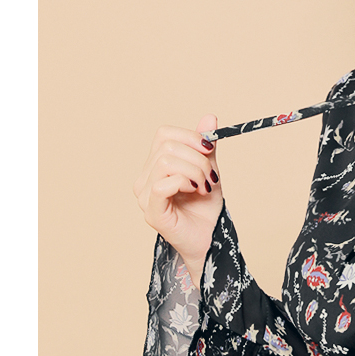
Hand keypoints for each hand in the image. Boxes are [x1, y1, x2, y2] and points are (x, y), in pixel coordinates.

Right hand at [133, 112, 222, 279]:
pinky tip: (195, 192)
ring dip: (194, 171)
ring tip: (204, 186)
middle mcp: (144, 179)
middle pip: (167, 147)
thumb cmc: (206, 207)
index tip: (210, 150)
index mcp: (154, 166)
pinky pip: (162, 185)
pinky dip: (184, 183)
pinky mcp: (152, 212)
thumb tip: (210, 117)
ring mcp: (145, 196)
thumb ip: (206, 146)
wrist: (210, 238)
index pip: (164, 134)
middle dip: (197, 158)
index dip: (189, 136)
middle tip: (210, 176)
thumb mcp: (210, 170)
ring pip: (166, 163)